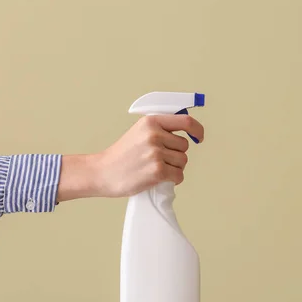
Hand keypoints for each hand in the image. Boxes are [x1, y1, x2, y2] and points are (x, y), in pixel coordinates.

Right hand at [56, 115, 203, 201]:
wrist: (103, 172)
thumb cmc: (123, 154)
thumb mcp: (139, 132)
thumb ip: (160, 128)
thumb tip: (188, 130)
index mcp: (151, 121)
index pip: (186, 122)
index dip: (197, 130)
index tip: (199, 137)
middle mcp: (154, 135)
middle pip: (185, 146)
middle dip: (177, 155)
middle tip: (160, 160)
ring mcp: (155, 153)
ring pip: (183, 161)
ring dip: (175, 168)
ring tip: (156, 169)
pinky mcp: (157, 171)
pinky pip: (178, 175)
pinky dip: (173, 179)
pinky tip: (160, 179)